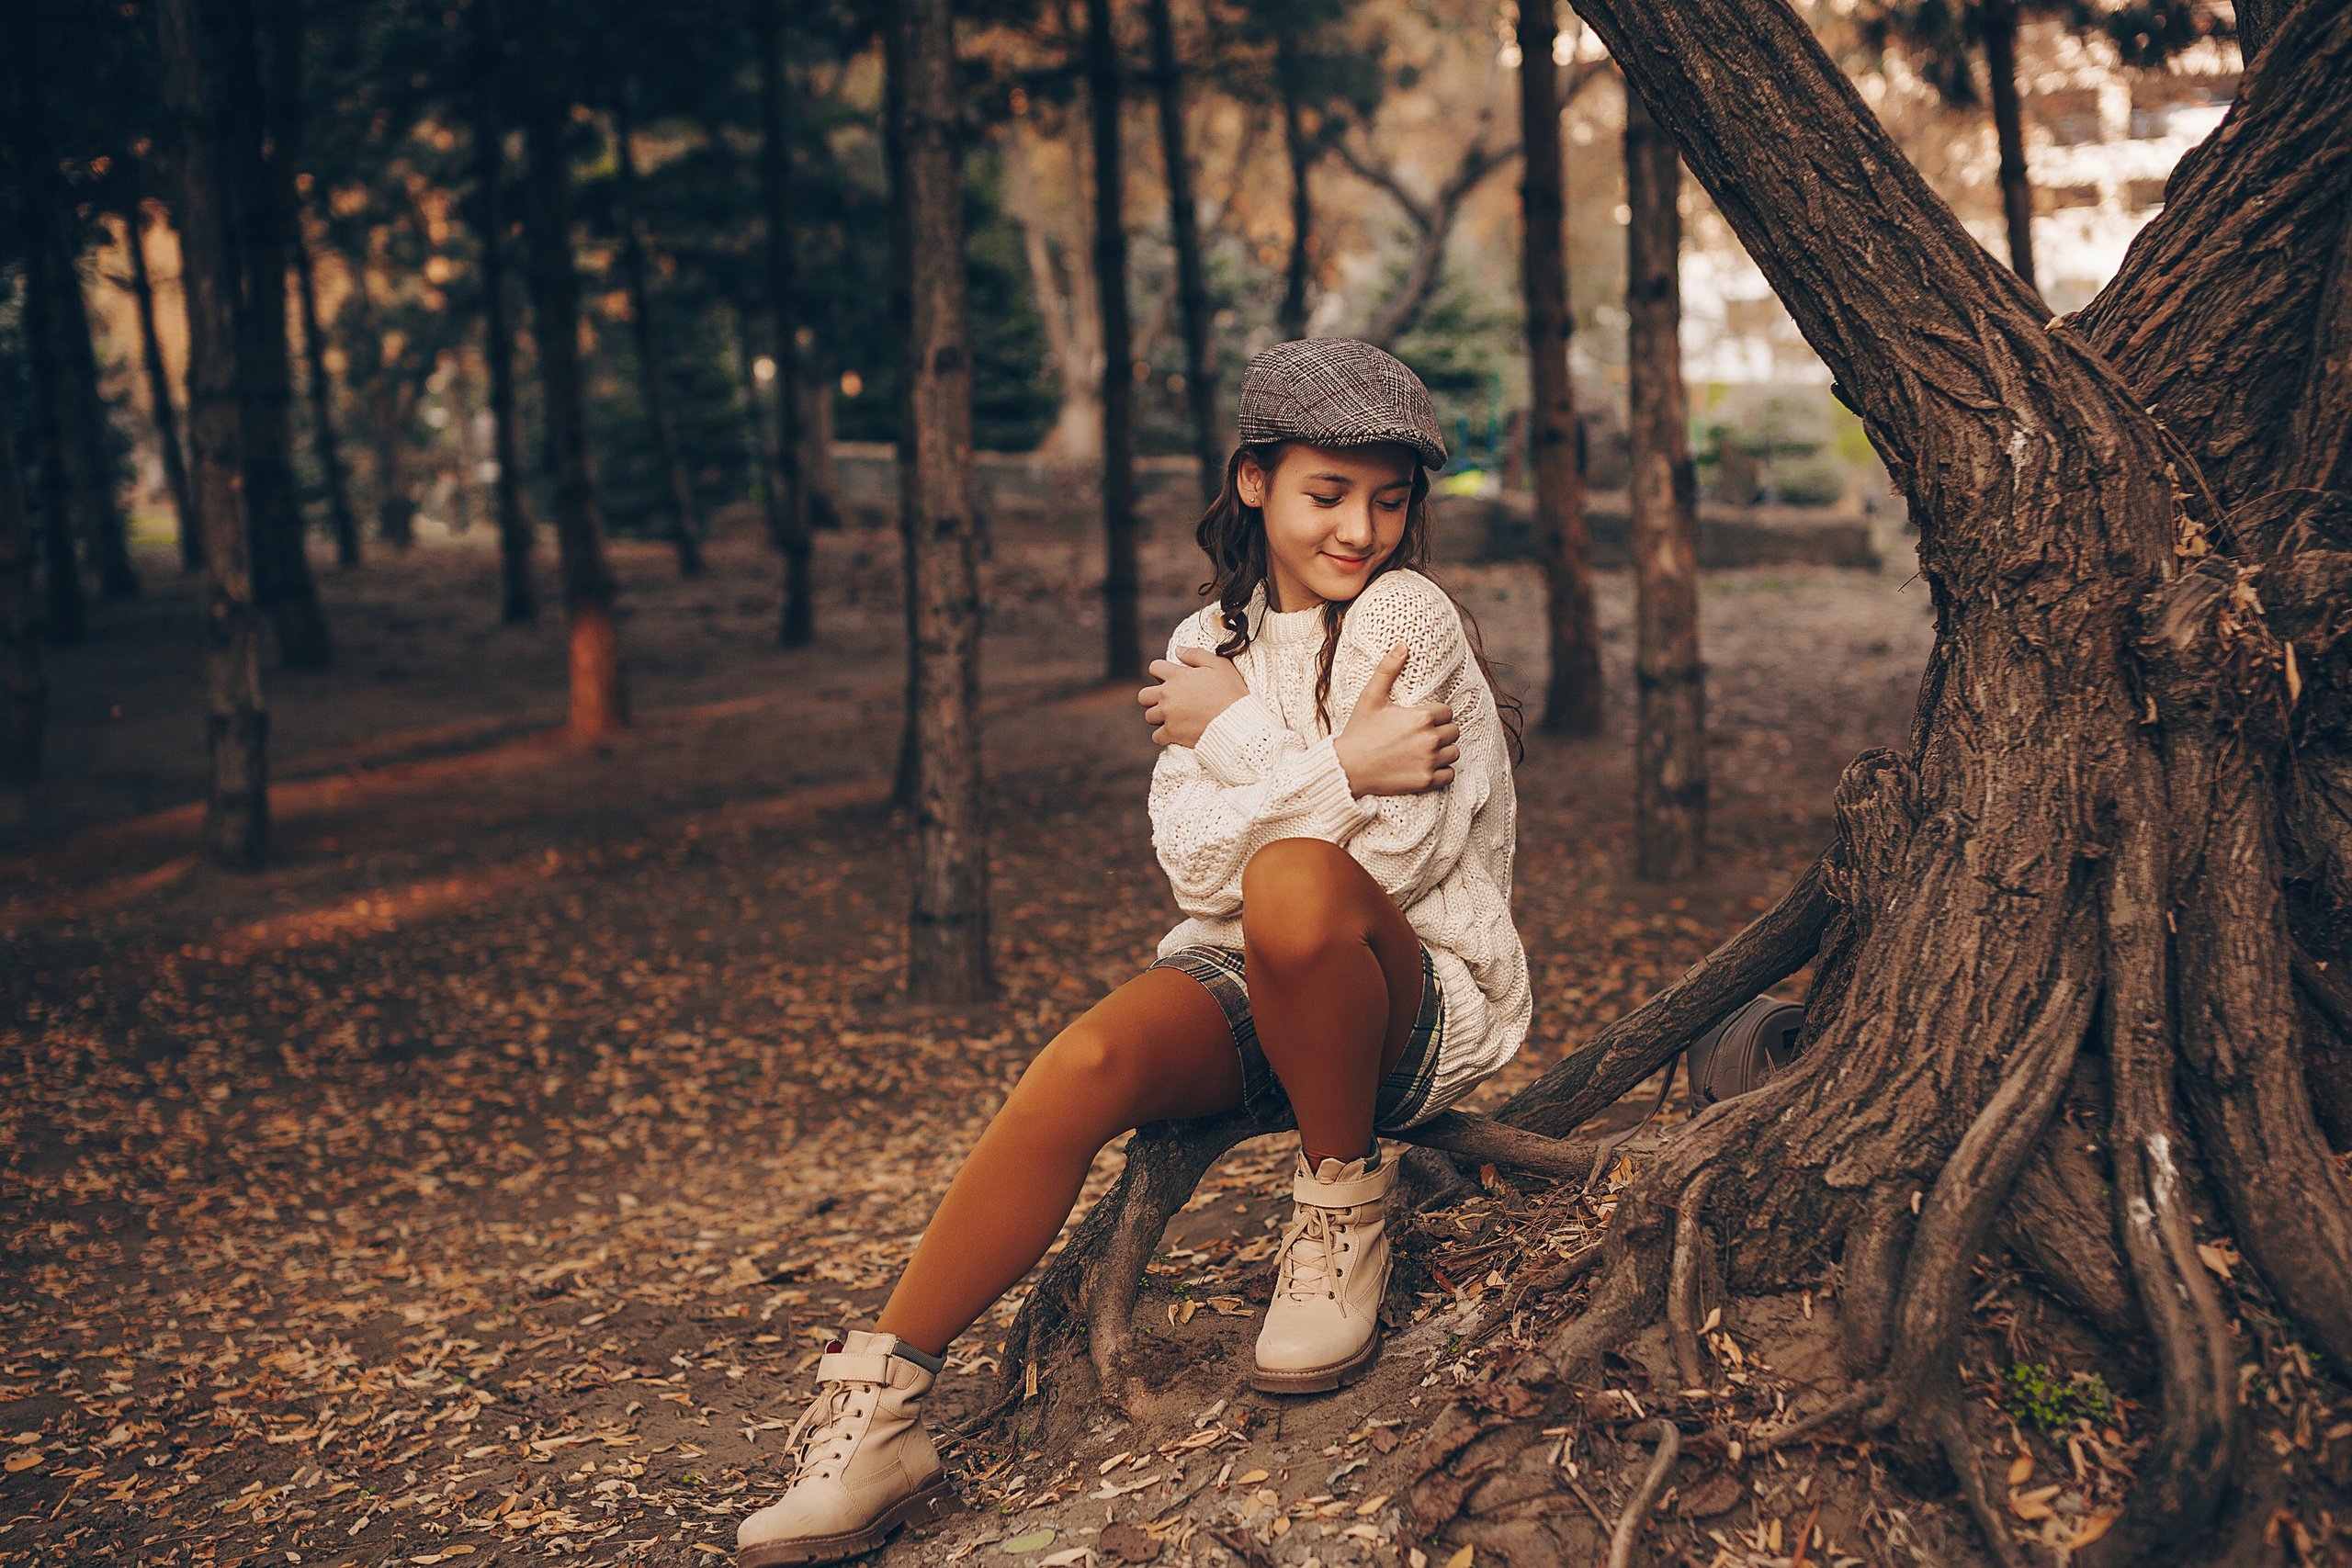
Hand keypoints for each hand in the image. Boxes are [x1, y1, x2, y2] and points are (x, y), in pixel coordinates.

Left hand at [1139, 646, 1248, 746]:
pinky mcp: (1172, 733)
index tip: (1171, 679)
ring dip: (1159, 717)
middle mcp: (1168, 695)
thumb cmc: (1232, 693)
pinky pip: (1156, 737)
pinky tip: (1175, 733)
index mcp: (1178, 676)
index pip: (1154, 668)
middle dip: (1153, 697)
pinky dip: (1164, 736)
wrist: (1238, 722)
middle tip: (1168, 701)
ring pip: (1149, 716)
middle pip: (1144, 695)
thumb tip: (1178, 650)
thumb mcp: (1220, 665)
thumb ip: (1196, 655)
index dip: (1161, 672)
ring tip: (1174, 717)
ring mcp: (1168, 715)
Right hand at [1333, 644, 1460, 795]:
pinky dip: (1442, 771)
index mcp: (1421, 717)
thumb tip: (1402, 645)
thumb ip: (1388, 669)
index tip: (1421, 719)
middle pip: (1454, 731)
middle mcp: (1430, 739)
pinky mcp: (1427, 780)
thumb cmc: (1359, 731)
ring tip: (1426, 750)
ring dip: (1444, 750)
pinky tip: (1426, 766)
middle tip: (1423, 734)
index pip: (1447, 711)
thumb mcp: (1370, 697)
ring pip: (1454, 752)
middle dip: (1442, 731)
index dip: (1436, 714)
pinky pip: (1450, 774)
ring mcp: (1429, 761)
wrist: (1347, 768)